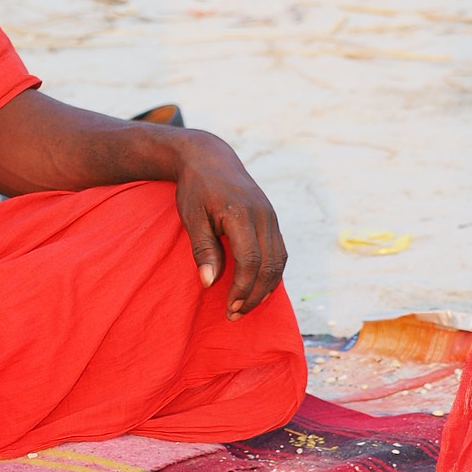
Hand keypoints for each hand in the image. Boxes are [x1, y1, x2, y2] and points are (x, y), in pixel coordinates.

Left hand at [171, 134, 286, 317]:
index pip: (251, 261)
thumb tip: (210, 283)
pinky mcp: (272, 219)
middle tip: (235, 314)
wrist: (210, 157)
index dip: (242, 289)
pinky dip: (272, 273)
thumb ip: (202, 248)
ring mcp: (271, 216)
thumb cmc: (195, 188)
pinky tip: (258, 287)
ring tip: (246, 306)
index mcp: (242, 214)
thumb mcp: (191, 216)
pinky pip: (280, 252)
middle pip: (269, 266)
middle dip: (255, 295)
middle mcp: (263, 215)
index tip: (229, 308)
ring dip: (266, 288)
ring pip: (279, 261)